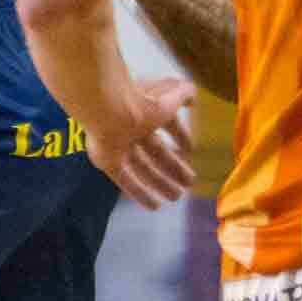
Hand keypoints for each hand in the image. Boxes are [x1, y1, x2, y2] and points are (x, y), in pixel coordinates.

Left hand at [86, 75, 196, 209]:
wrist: (110, 110)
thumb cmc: (142, 100)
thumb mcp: (171, 94)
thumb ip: (184, 94)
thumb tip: (194, 99)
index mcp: (147, 111)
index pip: (167, 125)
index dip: (180, 136)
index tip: (191, 150)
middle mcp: (133, 129)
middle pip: (156, 152)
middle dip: (173, 168)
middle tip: (189, 183)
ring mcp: (118, 146)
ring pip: (142, 168)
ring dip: (159, 183)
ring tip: (176, 197)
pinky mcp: (107, 161)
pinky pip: (124, 180)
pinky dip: (139, 193)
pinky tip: (154, 206)